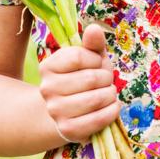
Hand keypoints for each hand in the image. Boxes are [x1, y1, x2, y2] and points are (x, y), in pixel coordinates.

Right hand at [38, 23, 120, 143]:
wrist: (66, 112)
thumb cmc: (82, 78)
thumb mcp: (88, 58)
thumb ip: (92, 43)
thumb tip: (94, 29)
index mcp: (48, 67)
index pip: (78, 56)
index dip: (95, 59)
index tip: (97, 64)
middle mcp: (47, 89)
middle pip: (90, 78)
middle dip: (107, 78)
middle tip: (106, 81)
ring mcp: (56, 110)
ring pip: (96, 99)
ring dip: (111, 95)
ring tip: (108, 93)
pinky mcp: (68, 129)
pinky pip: (98, 119)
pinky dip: (112, 111)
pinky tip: (112, 106)